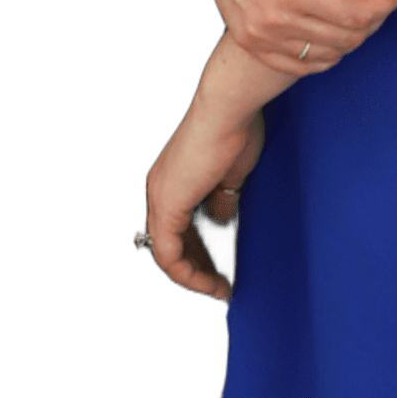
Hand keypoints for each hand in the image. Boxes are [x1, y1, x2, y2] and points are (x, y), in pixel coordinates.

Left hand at [143, 87, 264, 304]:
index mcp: (176, 178)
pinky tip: (211, 282)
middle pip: (172, 243)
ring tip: (218, 288)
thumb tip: (222, 220)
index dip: (200, 248)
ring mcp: (160, 198)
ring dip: (194, 275)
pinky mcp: (166, 207)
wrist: (228, 109)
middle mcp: (160, 189)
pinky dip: (189, 274)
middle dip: (198, 267)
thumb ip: (223, 199)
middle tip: (221, 283)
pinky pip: (169, 256)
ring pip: (168, 254)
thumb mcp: (231, 173)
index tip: (222, 263)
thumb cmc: (236, 128)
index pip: (180, 224)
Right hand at [187, 0, 396, 74]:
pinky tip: (336, 30)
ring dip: (353, 37)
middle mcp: (271, 20)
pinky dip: (325, 54)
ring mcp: (257, 36)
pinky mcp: (249, 42)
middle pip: (345, 38)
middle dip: (375, 20)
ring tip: (362, 10)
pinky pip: (298, 65)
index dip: (386, 4)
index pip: (355, 14)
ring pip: (326, 55)